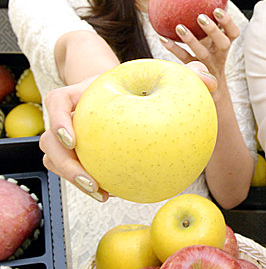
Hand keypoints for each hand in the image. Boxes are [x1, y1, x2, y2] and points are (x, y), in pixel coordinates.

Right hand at [40, 64, 217, 201]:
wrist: (121, 89)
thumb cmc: (140, 81)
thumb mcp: (158, 74)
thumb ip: (185, 75)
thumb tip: (211, 82)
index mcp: (80, 92)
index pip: (57, 100)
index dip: (58, 119)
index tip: (72, 138)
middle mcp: (68, 116)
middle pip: (50, 141)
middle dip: (66, 166)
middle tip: (92, 182)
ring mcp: (68, 137)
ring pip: (57, 161)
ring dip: (74, 180)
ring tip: (102, 193)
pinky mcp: (77, 153)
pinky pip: (76, 171)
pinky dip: (91, 183)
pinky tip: (115, 192)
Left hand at [158, 7, 236, 82]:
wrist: (211, 90)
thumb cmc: (210, 58)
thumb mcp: (213, 43)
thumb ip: (210, 27)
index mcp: (224, 46)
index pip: (233, 33)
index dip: (227, 22)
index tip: (217, 10)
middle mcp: (219, 55)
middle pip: (223, 43)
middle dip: (213, 29)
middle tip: (201, 17)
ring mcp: (207, 65)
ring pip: (202, 53)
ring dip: (191, 40)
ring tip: (179, 27)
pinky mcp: (195, 71)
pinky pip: (184, 60)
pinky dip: (174, 49)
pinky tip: (163, 38)